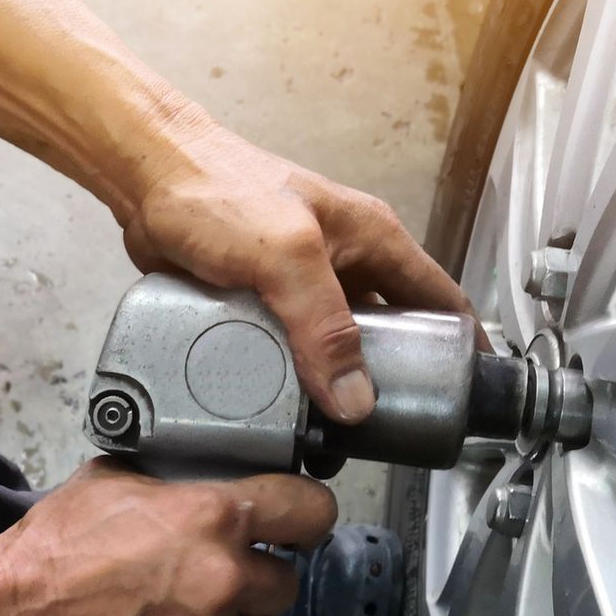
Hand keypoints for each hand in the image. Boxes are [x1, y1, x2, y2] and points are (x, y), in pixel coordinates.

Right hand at [0, 460, 336, 615]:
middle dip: (255, 579)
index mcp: (213, 517)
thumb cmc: (49, 556)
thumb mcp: (111, 483)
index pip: (310, 511)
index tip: (296, 526)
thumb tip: (200, 480)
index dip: (303, 517)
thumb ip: (173, 482)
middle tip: (212, 581)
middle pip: (285, 580)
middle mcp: (225, 580)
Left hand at [121, 112, 476, 422]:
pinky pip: (289, 352)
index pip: (439, 298)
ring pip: (335, 349)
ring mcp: (301, 286)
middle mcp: (344, 263)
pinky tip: (285, 409)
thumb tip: (355, 396)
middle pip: (389, 334)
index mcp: (371, 240)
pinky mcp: (261, 305)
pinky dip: (291, 380)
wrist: (146, 181)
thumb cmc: (217, 189)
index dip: (462, 346)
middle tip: (391, 428)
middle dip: (391, 380)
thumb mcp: (286, 255)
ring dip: (336, 386)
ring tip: (337, 433)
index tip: (469, 393)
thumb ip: (323, 324)